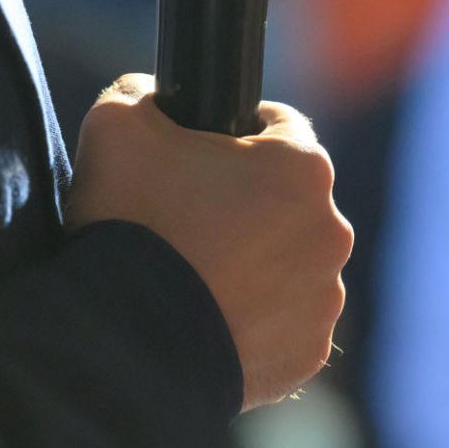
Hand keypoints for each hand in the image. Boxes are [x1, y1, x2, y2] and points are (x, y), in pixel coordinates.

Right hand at [67, 75, 351, 411]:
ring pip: (291, 265)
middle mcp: (332, 230)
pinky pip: (285, 325)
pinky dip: (256, 322)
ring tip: (196, 279)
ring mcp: (324, 299)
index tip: (199, 157)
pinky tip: (209, 320)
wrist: (121, 342)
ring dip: (257, 266)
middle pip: (288, 202)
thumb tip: (153, 97)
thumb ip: (143, 93)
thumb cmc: (126, 223)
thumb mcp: (116, 123)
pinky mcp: (308, 354)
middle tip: (188, 224)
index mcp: (303, 166)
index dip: (234, 135)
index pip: (278, 127)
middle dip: (247, 206)